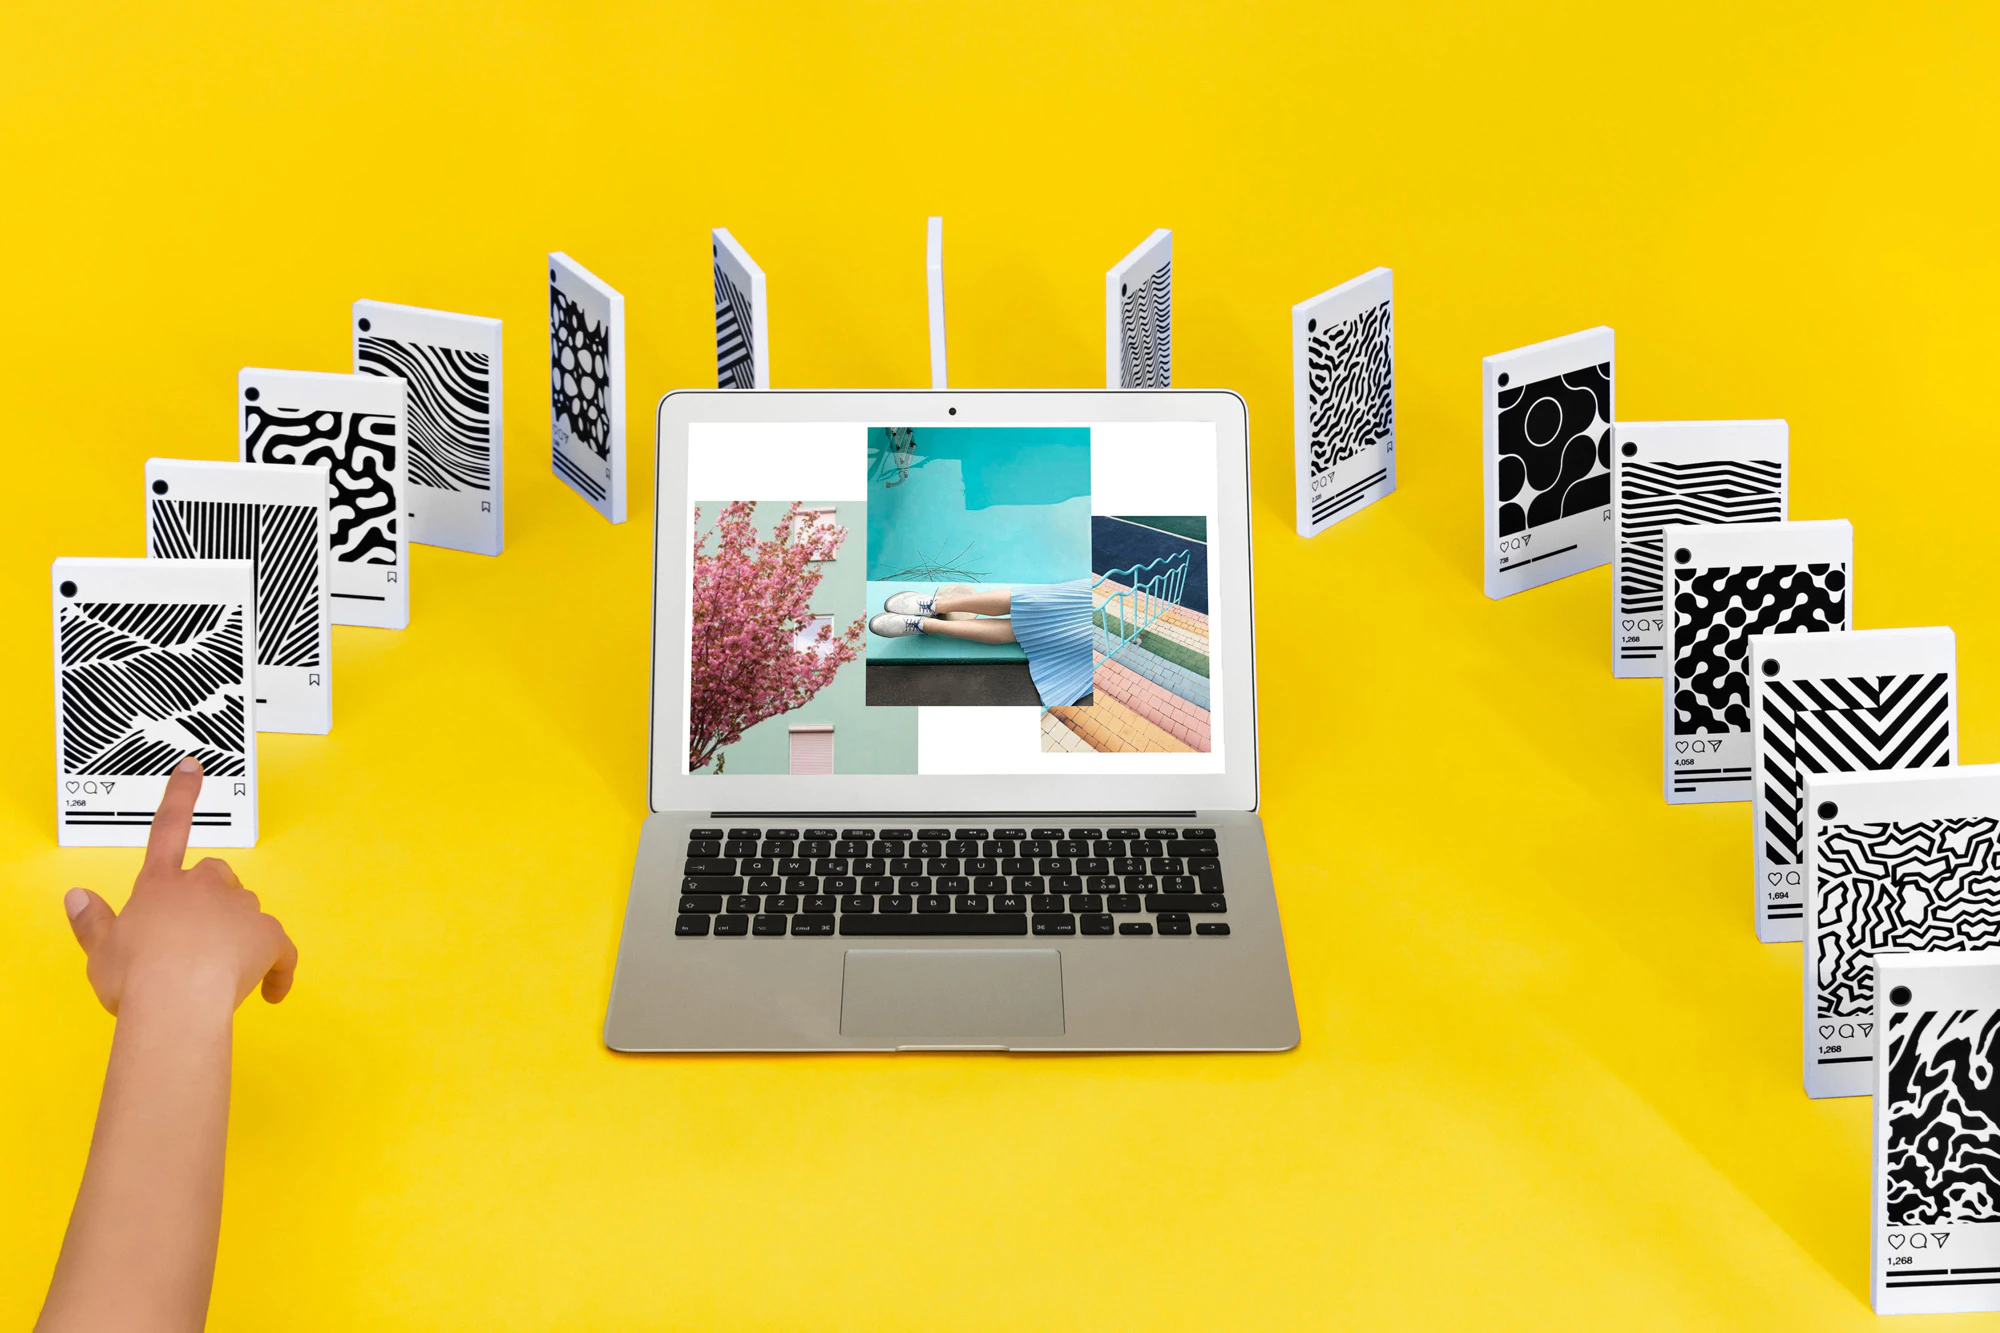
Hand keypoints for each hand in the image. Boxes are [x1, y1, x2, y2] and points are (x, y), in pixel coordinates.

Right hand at [63, 757, 297, 1016]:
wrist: (175, 1002)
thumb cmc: (135, 978)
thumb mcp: (101, 950)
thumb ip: (91, 921)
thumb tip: (76, 896)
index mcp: (159, 884)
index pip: (168, 828)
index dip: (180, 793)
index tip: (193, 764)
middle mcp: (203, 885)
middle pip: (215, 874)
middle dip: (210, 897)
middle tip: (194, 936)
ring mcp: (240, 907)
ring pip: (247, 910)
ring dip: (238, 934)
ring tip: (216, 974)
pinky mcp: (270, 935)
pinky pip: (282, 951)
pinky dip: (278, 970)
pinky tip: (270, 992)